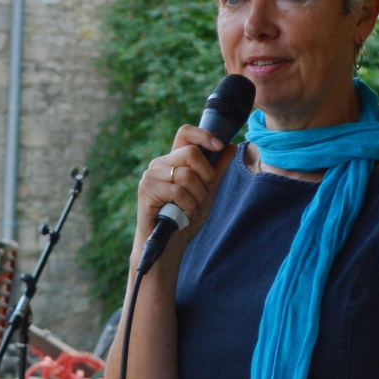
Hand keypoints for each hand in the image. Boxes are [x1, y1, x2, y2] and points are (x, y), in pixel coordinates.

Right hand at [136, 125, 229, 253]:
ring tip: (191, 209)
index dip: (203, 135)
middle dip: (205, 177)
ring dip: (197, 197)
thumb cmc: (184, 217)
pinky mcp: (146, 190)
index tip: (219, 147)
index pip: (186, 133)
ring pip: (186, 175)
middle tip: (202, 195)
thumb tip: (232, 146)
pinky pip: (177, 192)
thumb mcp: (206, 192)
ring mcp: (151, 176)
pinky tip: (184, 215)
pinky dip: (188, 206)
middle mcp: (160, 164)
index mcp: (174, 160)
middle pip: (191, 153)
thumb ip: (216, 170)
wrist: (168, 245)